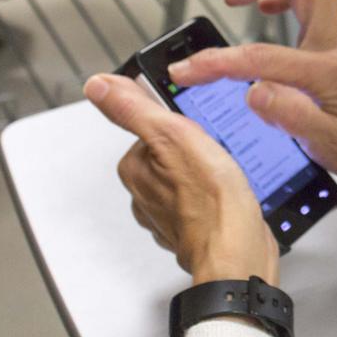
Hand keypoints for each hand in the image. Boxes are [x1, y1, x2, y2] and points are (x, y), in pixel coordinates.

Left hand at [84, 74, 279, 286]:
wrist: (238, 251)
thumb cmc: (211, 201)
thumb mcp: (172, 136)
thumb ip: (133, 108)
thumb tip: (99, 85)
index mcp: (134, 168)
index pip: (153, 126)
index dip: (181, 123)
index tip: (198, 130)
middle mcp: (144, 193)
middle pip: (171, 151)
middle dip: (194, 148)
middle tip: (215, 153)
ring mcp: (167, 214)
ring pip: (186, 177)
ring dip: (205, 173)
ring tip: (223, 175)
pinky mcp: (192, 228)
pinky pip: (201, 200)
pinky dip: (213, 195)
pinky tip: (227, 195)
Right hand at [168, 0, 336, 205]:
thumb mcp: (330, 147)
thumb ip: (293, 117)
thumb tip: (255, 91)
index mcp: (328, 71)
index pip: (263, 55)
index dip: (218, 61)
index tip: (188, 70)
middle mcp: (335, 46)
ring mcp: (336, 41)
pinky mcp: (333, 46)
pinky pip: (309, 1)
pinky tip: (264, 11)